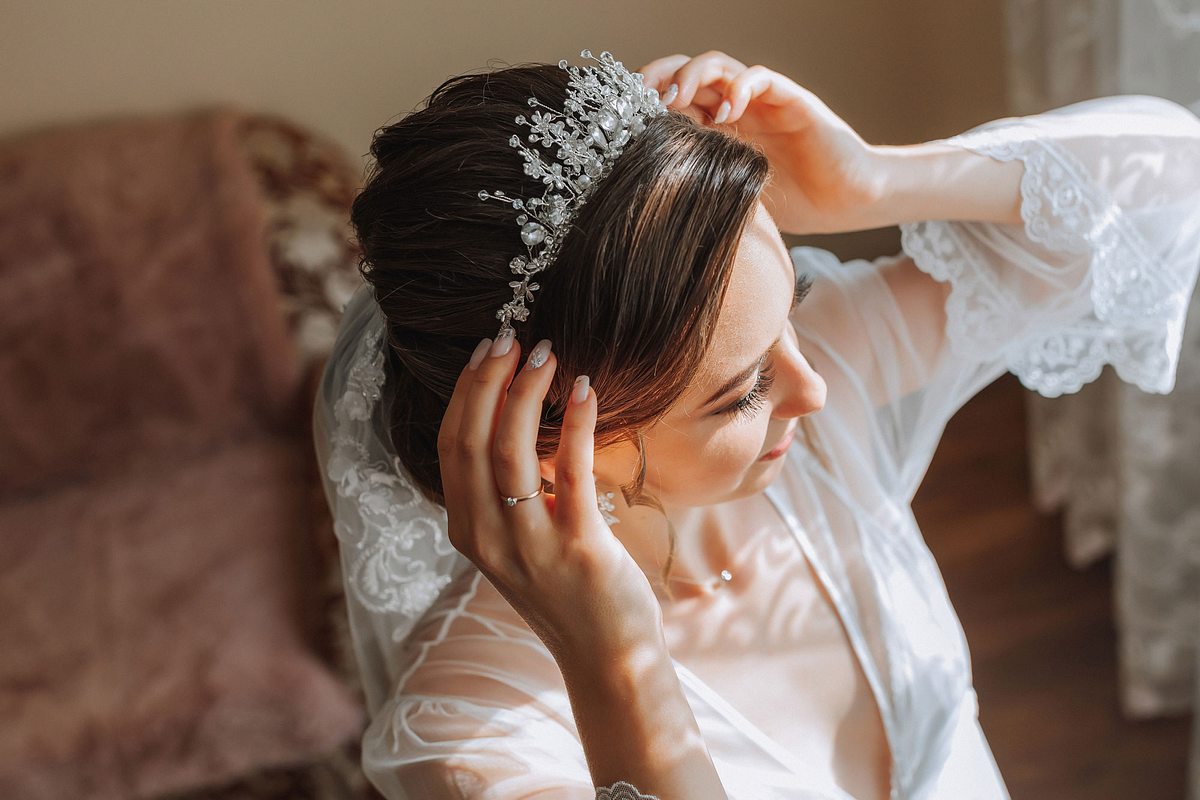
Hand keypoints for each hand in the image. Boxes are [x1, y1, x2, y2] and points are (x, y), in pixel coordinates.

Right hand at [437, 335, 663, 663]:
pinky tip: (585, 389)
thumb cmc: (568, 589)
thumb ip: (504, 491)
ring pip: (509, 452)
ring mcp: (527, 546)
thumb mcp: (518, 539)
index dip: (464, 391)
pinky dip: (574, 424)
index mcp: (466, 530)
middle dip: (487, 380)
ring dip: (526, 393)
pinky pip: (569, 473)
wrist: (607, 655)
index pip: (449, 446)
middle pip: (470, 440)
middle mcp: (485, 537)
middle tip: (512, 337)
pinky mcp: (577, 549)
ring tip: (547, 354)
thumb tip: (513, 418)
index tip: (486, 349)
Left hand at [636, 51, 885, 234]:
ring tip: (676, 98)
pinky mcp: (791, 100)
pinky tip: (727, 111)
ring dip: (692, 75)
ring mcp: (762, 101)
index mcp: (716, 130)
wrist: (845, 202)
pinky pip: (761, 78)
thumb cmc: (793, 203)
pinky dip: (740, 87)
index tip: (621, 117)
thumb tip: (645, 205)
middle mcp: (735, 108)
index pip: (673, 101)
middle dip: (658, 77)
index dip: (646, 102)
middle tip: (638, 96)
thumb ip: (699, 187)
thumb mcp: (731, 197)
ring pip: (720, 66)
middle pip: (688, 73)